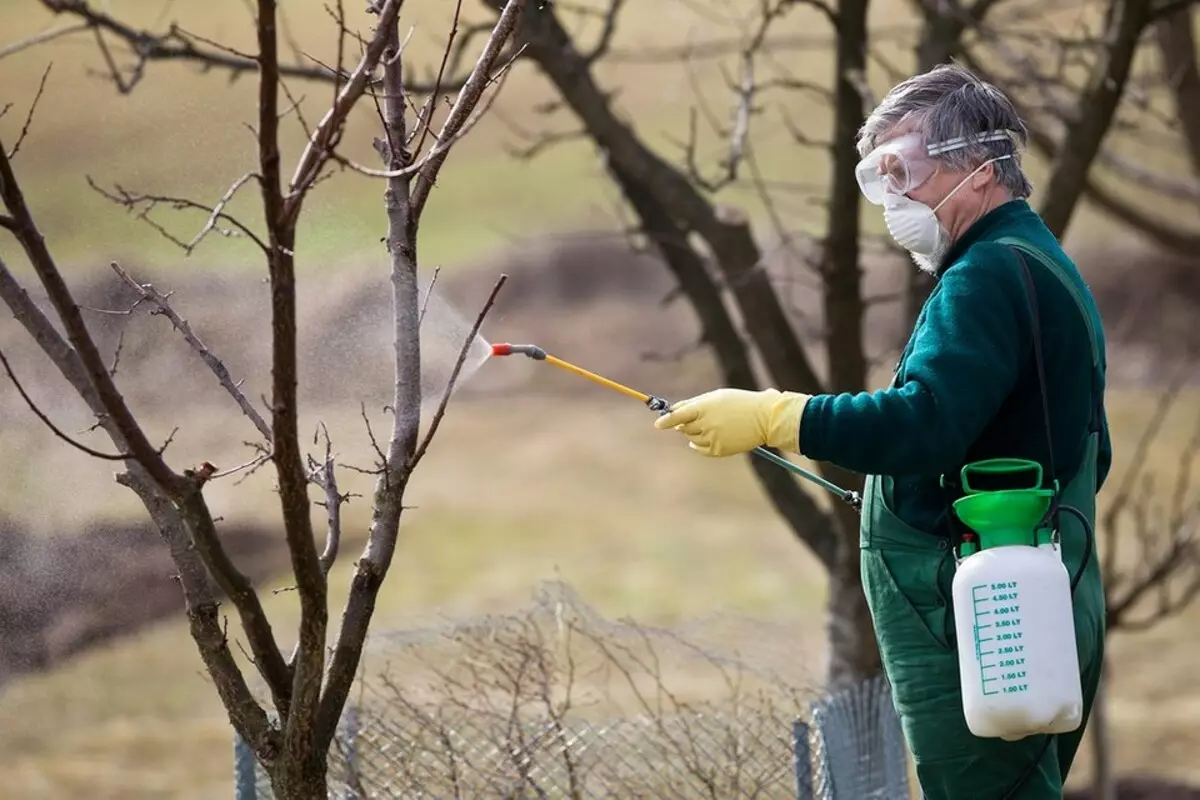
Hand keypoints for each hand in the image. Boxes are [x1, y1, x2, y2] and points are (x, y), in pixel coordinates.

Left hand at [653, 388, 809, 456]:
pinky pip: (701, 450)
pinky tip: (706, 438)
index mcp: (704, 407)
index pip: (678, 415)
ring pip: (692, 438)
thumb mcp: (716, 397)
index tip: (658, 424)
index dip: (666, 420)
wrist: (764, 417)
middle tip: (699, 419)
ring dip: (695, 433)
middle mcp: (707, 424)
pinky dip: (699, 446)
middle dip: (686, 424)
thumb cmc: (739, 403)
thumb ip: (694, 404)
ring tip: (712, 425)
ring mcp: (713, 438)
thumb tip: (674, 412)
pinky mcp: (720, 450)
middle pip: (683, 428)